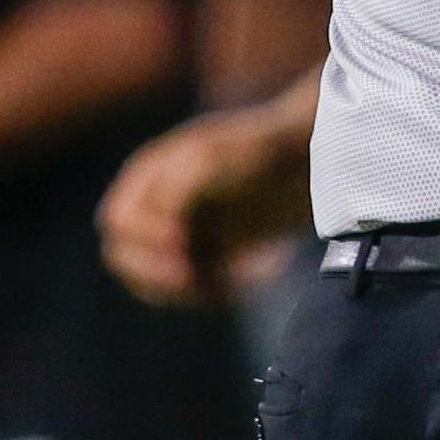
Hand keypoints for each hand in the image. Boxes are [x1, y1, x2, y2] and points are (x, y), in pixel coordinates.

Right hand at [99, 97, 317, 306]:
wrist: (318, 158)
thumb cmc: (263, 148)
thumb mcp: (214, 156)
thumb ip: (176, 187)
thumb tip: (164, 233)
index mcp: (149, 174)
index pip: (120, 222)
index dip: (146, 239)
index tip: (182, 245)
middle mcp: (158, 205)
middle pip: (124, 257)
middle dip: (156, 274)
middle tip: (196, 280)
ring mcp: (183, 233)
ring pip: (158, 281)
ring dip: (189, 288)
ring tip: (235, 280)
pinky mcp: (212, 255)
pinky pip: (198, 288)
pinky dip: (220, 290)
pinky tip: (259, 273)